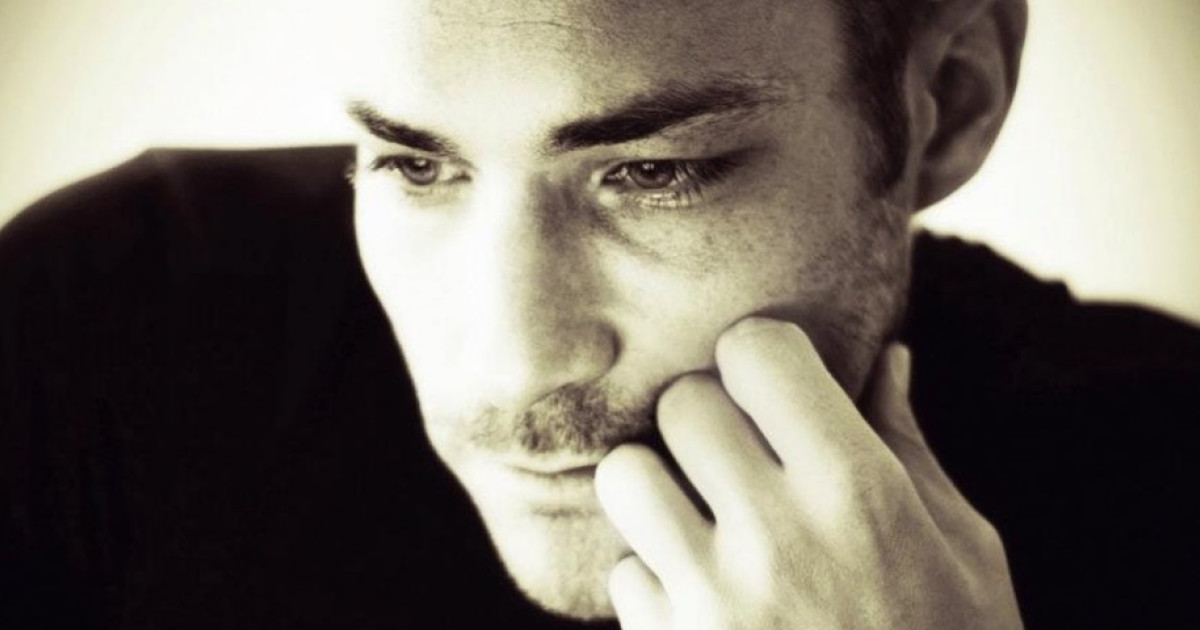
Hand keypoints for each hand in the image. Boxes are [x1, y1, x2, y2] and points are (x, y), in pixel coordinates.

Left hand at [594, 317, 1021, 628]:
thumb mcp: (962, 550)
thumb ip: (907, 446)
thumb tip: (886, 357)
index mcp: (859, 492)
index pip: (755, 351)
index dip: (761, 358)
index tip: (775, 386)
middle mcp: (776, 538)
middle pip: (684, 402)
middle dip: (708, 416)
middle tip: (740, 455)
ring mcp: (713, 604)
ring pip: (625, 476)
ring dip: (658, 487)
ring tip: (704, 518)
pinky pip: (623, 576)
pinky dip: (653, 581)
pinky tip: (705, 605)